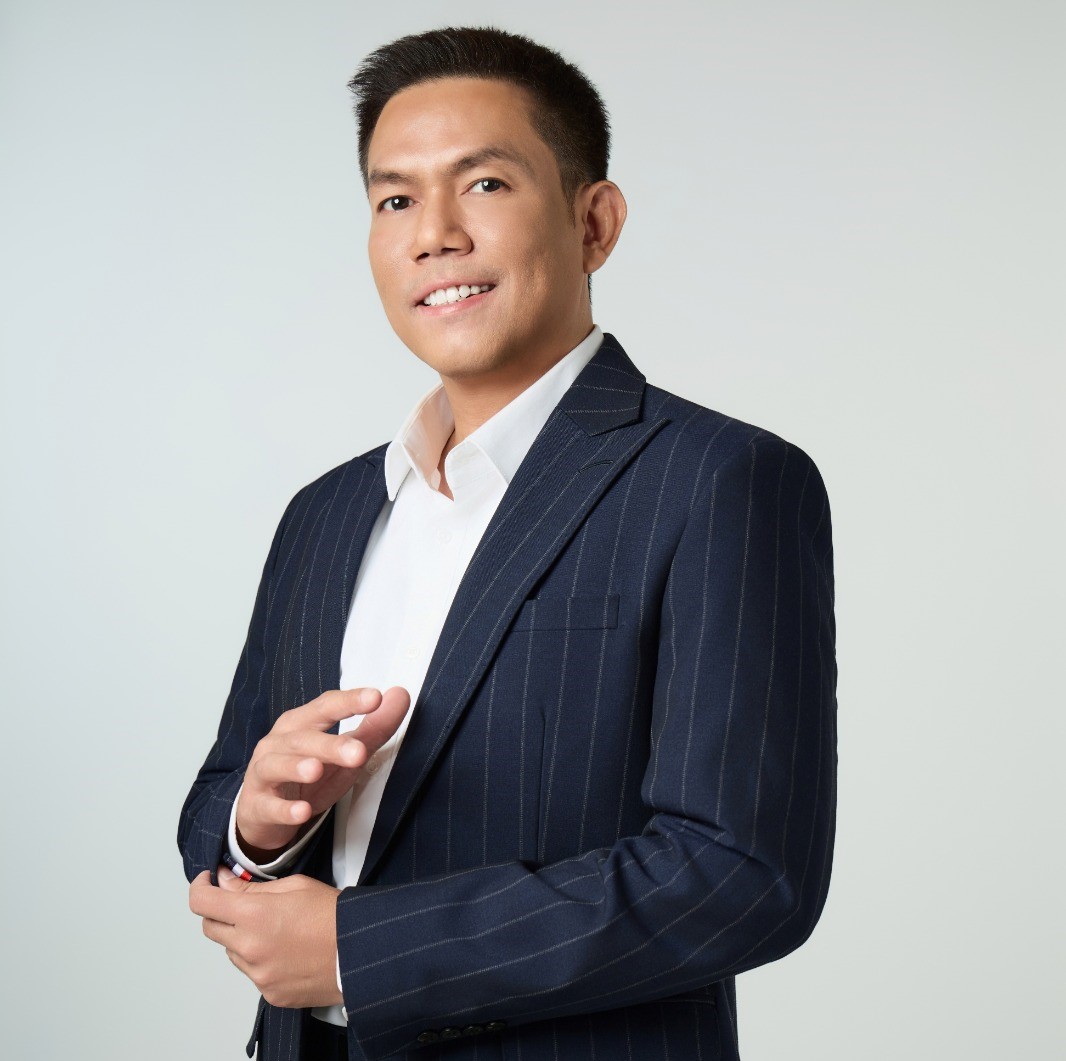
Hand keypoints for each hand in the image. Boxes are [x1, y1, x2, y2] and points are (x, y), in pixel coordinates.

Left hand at [190, 867, 342, 1008]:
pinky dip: (260, 960)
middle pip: (210, 928)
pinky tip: (286, 950)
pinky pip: (252, 972)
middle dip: (219, 912)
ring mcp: (258, 974)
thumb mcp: (295, 886)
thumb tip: (225, 881)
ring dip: (241, 938)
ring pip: (231, 952)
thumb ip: (252, 887)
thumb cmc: (333, 915)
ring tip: (275, 929)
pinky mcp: (268, 993)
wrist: (360, 952)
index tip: (206, 882)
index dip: (199, 887)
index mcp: (254, 915)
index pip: (202, 902)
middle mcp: (249, 948)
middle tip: (242, 903)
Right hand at [236, 686, 410, 857]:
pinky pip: (269, 806)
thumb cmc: (308, 776)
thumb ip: (374, 727)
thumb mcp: (344, 754)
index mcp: (301, 723)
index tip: (375, 697)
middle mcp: (279, 742)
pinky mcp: (257, 804)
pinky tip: (301, 812)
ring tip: (316, 770)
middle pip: (303, 738)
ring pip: (277, 766)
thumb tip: (400, 695)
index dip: (349, 701)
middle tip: (358, 752)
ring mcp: (264, 773)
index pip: (326, 706)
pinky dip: (284, 809)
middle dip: (330, 744)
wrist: (264, 812)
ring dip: (296, 767)